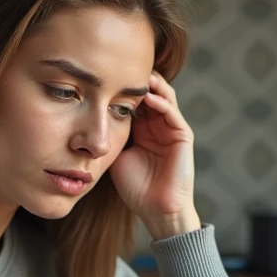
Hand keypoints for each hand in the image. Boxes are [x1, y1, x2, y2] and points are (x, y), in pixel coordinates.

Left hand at [108, 71, 200, 239]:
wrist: (156, 210)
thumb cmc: (136, 188)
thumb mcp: (116, 155)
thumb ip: (111, 134)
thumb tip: (93, 116)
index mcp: (143, 130)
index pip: (134, 101)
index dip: (122, 88)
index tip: (105, 76)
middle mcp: (159, 127)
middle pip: (150, 94)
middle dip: (137, 81)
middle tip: (120, 67)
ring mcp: (172, 130)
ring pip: (164, 97)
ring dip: (151, 86)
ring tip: (136, 75)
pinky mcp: (183, 136)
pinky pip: (172, 113)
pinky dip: (161, 103)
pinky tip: (147, 97)